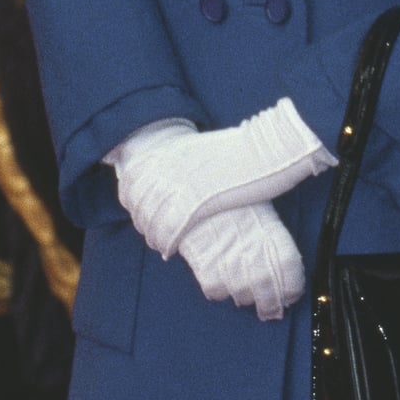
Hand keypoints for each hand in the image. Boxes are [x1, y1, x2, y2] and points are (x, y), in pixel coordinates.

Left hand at [113, 99, 332, 258]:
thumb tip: (186, 176)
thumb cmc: (245, 149)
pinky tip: (169, 250)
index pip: (134, 181)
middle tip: (151, 234)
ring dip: (153, 236)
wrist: (266, 149)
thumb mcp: (205, 149)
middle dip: (143, 222)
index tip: (141, 213)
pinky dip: (166, 243)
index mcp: (170, 152)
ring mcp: (180, 185)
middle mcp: (169, 167)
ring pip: (151, 219)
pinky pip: (169, 230)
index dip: (133, 202)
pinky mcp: (194, 203)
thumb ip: (190, 161)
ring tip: (161, 245)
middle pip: (141, 202)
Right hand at [177, 202, 305, 320]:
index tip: (290, 296)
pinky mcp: (205, 265)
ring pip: (243, 295)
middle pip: (268, 290)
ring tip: (245, 296)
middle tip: (270, 311)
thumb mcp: (260, 211)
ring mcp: (229, 259)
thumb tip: (284, 272)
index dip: (292, 289)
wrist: (194, 186)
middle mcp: (253, 249)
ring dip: (246, 299)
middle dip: (270, 305)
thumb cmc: (230, 199)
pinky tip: (221, 283)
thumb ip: (274, 241)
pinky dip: (220, 292)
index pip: (290, 271)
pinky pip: (217, 292)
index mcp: (272, 232)